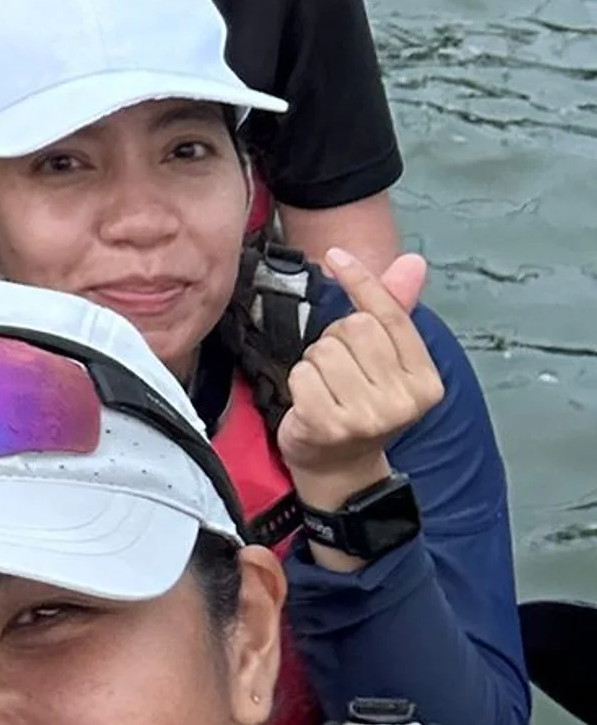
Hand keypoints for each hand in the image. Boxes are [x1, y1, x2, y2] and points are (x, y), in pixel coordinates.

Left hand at [277, 250, 440, 514]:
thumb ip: (395, 310)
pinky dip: (298, 382)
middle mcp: (404, 401)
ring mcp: (368, 416)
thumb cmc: (362, 404)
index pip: (391, 316)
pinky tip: (311, 403)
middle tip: (341, 369)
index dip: (361, 281)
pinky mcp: (330, 425)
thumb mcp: (386, 362)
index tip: (336, 255)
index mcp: (426, 382)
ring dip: (315, 362)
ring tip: (327, 388)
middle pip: (353, 328)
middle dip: (336, 339)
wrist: (341, 468)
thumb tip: (412, 261)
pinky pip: (301, 374)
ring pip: (324, 350)